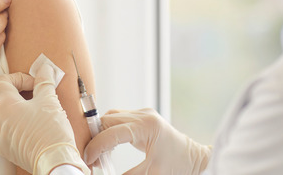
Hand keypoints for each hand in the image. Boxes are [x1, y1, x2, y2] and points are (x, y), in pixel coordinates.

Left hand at [0, 65, 88, 174]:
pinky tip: (0, 130)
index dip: (19, 78)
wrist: (53, 159)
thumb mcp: (49, 100)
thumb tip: (45, 69)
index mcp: (6, 102)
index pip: (3, 80)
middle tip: (6, 89)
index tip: (34, 84)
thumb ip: (44, 82)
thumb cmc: (51, 130)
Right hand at [83, 108, 210, 174]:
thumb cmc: (178, 165)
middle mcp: (143, 115)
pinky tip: (108, 146)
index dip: (97, 146)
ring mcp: (142, 114)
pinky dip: (108, 131)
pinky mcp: (141, 117)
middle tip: (91, 159)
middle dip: (95, 138)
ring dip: (100, 134)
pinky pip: (117, 119)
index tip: (88, 159)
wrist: (194, 157)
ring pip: (110, 117)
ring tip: (99, 154)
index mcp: (147, 127)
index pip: (112, 132)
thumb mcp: (152, 173)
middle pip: (107, 120)